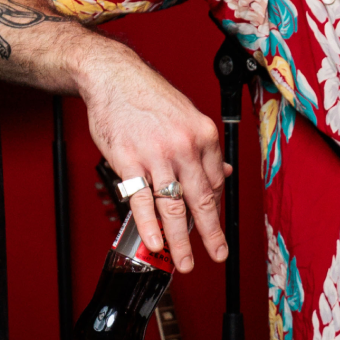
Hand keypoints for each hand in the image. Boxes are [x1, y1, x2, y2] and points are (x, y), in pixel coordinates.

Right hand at [78, 47, 231, 272]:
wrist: (114, 77)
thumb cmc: (150, 97)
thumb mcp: (188, 116)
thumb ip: (205, 148)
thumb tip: (225, 173)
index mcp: (204, 135)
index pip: (216, 182)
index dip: (213, 207)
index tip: (211, 225)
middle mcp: (185, 146)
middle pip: (202, 199)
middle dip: (211, 233)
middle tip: (218, 254)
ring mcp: (157, 155)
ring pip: (173, 206)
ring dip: (180, 240)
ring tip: (185, 262)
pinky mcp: (129, 161)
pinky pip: (142, 201)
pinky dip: (151, 226)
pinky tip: (156, 244)